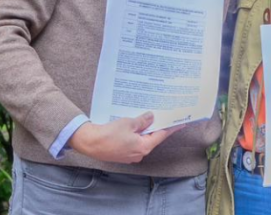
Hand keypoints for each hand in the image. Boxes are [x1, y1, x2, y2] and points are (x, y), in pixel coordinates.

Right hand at [69, 112, 183, 163]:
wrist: (90, 143)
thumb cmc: (109, 134)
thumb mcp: (129, 123)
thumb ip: (142, 121)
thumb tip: (151, 117)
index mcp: (143, 147)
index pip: (161, 135)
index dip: (171, 128)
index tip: (180, 123)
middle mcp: (139, 153)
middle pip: (152, 138)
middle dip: (156, 127)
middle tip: (162, 116)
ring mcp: (130, 155)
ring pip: (142, 140)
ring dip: (144, 130)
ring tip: (146, 118)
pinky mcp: (122, 154)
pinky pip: (133, 142)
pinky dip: (134, 134)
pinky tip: (133, 126)